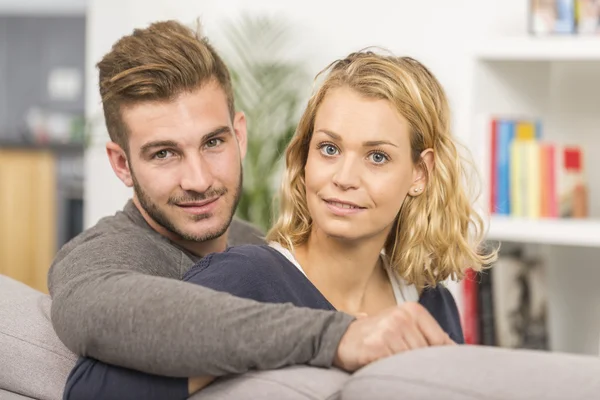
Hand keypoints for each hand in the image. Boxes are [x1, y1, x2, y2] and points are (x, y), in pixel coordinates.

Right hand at [333, 302, 454, 371]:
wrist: (340, 338)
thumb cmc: (376, 336)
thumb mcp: (403, 328)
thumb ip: (428, 336)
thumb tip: (457, 350)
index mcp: (412, 310)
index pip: (441, 341)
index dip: (440, 358)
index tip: (442, 369)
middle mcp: (402, 316)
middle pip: (428, 354)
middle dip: (420, 365)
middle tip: (406, 365)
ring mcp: (389, 330)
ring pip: (413, 361)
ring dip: (405, 369)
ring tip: (392, 363)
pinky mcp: (377, 345)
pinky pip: (395, 366)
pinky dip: (391, 370)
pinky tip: (382, 364)